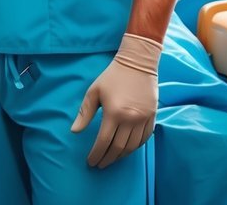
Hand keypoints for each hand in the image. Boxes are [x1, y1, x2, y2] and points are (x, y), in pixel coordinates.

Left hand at [70, 34, 162, 168]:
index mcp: (114, 112)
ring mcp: (144, 118)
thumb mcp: (94, 91)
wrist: (138, 62)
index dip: (96, 154)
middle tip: (100, 164)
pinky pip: (144, 138)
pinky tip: (127, 149)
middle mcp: (130, 118)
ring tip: (111, 158)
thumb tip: (74, 132)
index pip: (103, 142)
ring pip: (132, 146)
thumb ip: (85, 113)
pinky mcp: (152, 116)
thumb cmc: (112, 76)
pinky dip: (135, 147)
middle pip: (118, 148)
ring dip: (121, 156)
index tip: (90, 161)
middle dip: (107, 159)